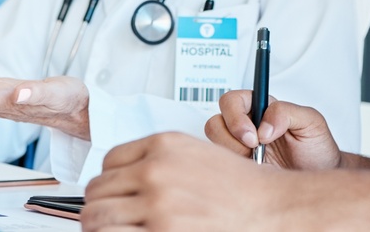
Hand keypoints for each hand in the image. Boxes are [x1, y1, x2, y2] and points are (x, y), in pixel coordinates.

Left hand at [83, 132, 282, 230]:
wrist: (273, 209)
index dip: (109, 183)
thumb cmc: (243, 190)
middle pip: (98, 190)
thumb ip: (161, 162)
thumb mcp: (199, 156)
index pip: (109, 162)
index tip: (113, 196)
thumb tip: (127, 182)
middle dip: (100, 207)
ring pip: (96, 217)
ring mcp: (157, 203)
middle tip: (106, 222)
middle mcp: (156, 170)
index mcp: (164, 145)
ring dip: (98, 228)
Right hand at [204, 89, 342, 170]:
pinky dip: (236, 171)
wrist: (320, 177)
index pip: (233, 101)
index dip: (236, 117)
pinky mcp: (239, 168)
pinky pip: (223, 167)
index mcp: (261, 109)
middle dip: (232, 138)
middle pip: (216, 122)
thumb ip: (287, 112)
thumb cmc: (317, 148)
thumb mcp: (312, 122)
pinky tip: (257, 172)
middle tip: (254, 150)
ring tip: (260, 162)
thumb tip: (263, 126)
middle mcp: (246, 126)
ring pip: (216, 145)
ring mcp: (240, 149)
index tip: (254, 137)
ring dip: (235, 155)